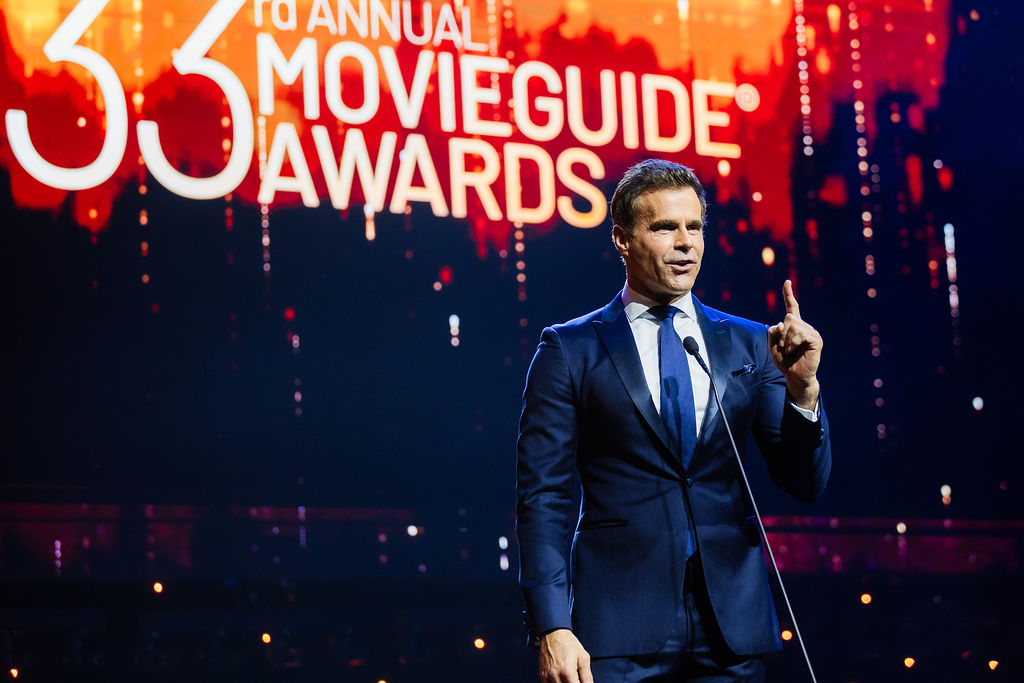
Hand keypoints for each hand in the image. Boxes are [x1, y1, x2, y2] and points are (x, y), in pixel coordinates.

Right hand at [539, 629, 592, 682]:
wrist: (553, 632)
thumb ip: (587, 676)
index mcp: (567, 671)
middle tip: (575, 679)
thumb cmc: (567, 642)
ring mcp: (547, 675)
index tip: (581, 682)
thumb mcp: (583, 657)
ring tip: (569, 678)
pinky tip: (562, 679)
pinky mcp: (542, 675)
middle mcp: (555, 675)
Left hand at [768, 280, 821, 409]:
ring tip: (790, 350)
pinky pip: (800, 334)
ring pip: (793, 325)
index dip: (788, 294)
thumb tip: (781, 323)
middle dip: (781, 333)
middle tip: (783, 347)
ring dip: (786, 340)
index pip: (792, 307)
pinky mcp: (816, 340)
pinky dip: (792, 343)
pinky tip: (795, 351)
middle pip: (788, 317)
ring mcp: (812, 333)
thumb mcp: (773, 345)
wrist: (794, 377)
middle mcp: (805, 327)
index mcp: (794, 327)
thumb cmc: (785, 362)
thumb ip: (773, 332)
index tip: (787, 282)